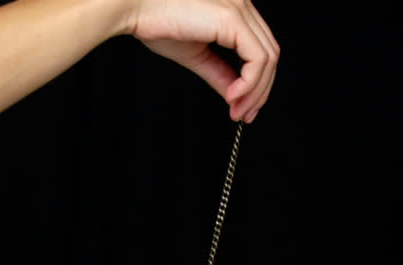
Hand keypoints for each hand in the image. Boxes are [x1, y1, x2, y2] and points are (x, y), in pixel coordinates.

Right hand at [122, 0, 278, 122]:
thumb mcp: (196, 54)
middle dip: (261, 90)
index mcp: (235, 8)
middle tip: (245, 115)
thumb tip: (237, 96)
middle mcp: (242, 3)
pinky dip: (250, 83)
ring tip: (238, 110)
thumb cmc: (155, 22)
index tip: (244, 106)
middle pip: (269, 53)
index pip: (260, 48)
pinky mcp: (233, 18)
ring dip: (256, 91)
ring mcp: (240, 8)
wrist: (132, 7)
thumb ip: (219, 73)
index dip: (258, 81)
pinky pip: (257, 58)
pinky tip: (233, 97)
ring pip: (268, 58)